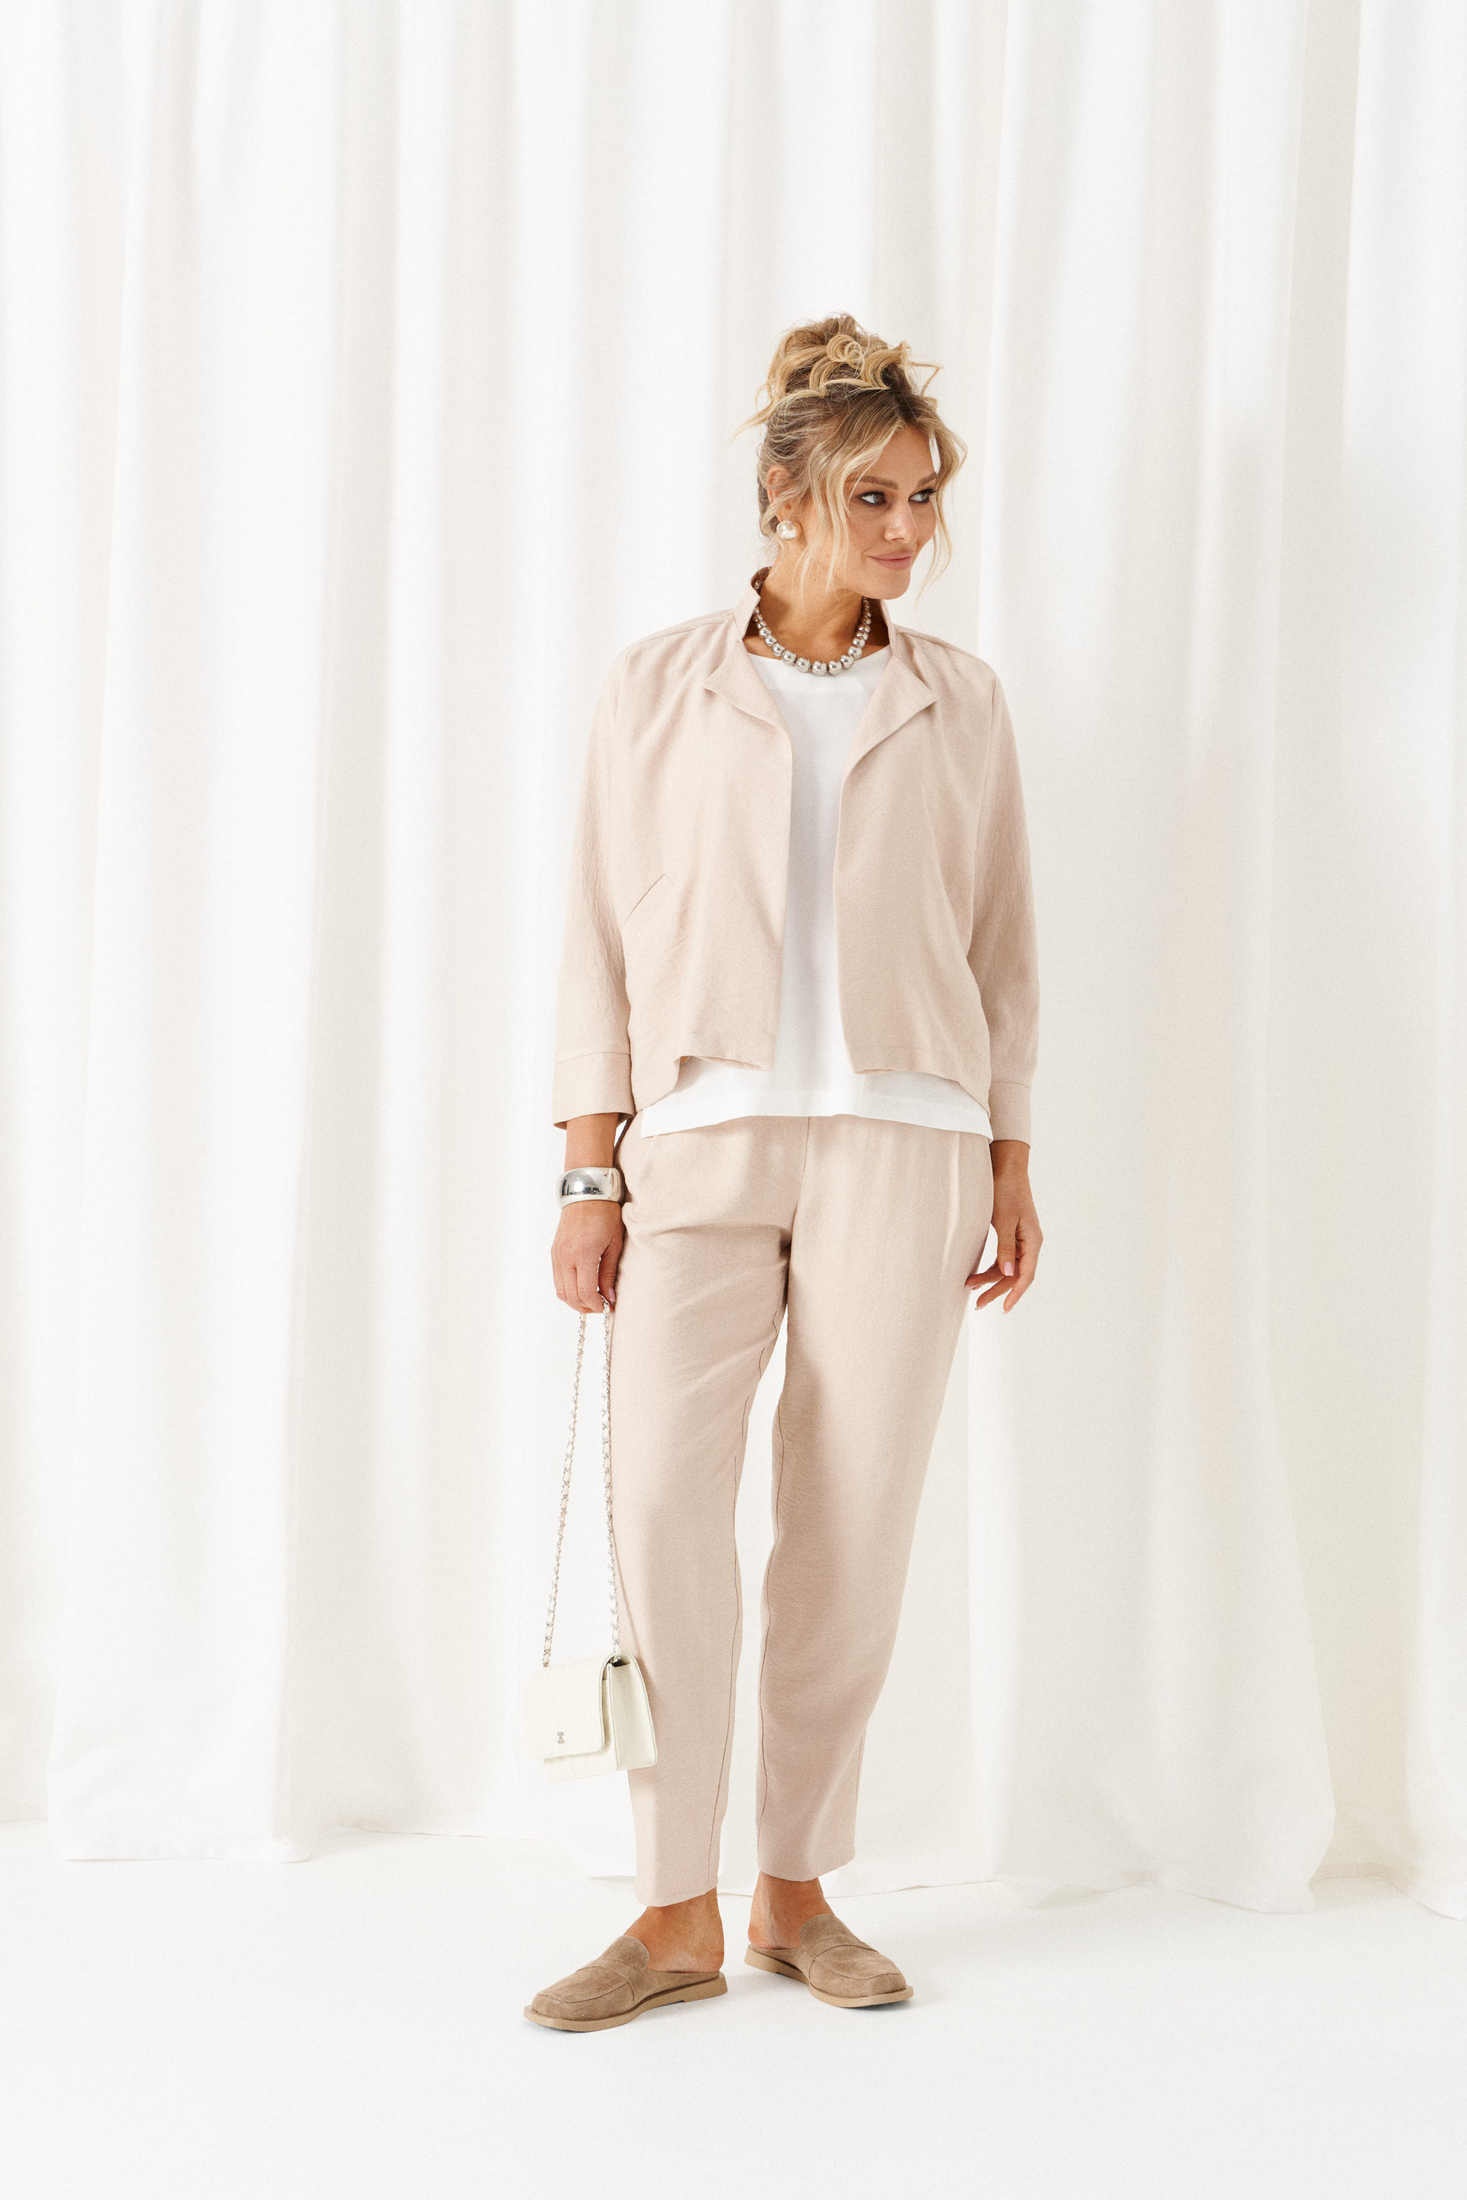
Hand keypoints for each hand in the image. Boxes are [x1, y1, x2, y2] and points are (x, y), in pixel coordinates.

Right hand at [551, 1198, 623, 1312]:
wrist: (586, 1193)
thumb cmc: (605, 1214)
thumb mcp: (614, 1244)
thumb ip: (609, 1273)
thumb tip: (609, 1298)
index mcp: (584, 1254)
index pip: (585, 1292)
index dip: (596, 1305)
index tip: (607, 1307)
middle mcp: (566, 1256)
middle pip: (570, 1296)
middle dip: (586, 1307)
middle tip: (601, 1306)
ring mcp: (557, 1255)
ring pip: (561, 1290)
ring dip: (575, 1300)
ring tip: (592, 1299)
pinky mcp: (554, 1252)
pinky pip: (557, 1279)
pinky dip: (568, 1289)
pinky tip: (581, 1287)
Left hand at [966, 1153, 1041, 1312]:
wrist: (1005, 1166)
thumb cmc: (1006, 1190)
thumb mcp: (1004, 1220)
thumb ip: (1006, 1247)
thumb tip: (1009, 1274)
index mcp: (1032, 1240)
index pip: (1026, 1274)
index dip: (1015, 1293)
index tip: (1004, 1308)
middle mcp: (1029, 1242)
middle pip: (1015, 1274)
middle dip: (997, 1290)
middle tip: (978, 1305)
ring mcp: (1020, 1238)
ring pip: (1007, 1267)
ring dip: (990, 1278)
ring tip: (970, 1288)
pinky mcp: (1011, 1233)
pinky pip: (1003, 1256)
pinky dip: (991, 1266)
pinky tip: (977, 1274)